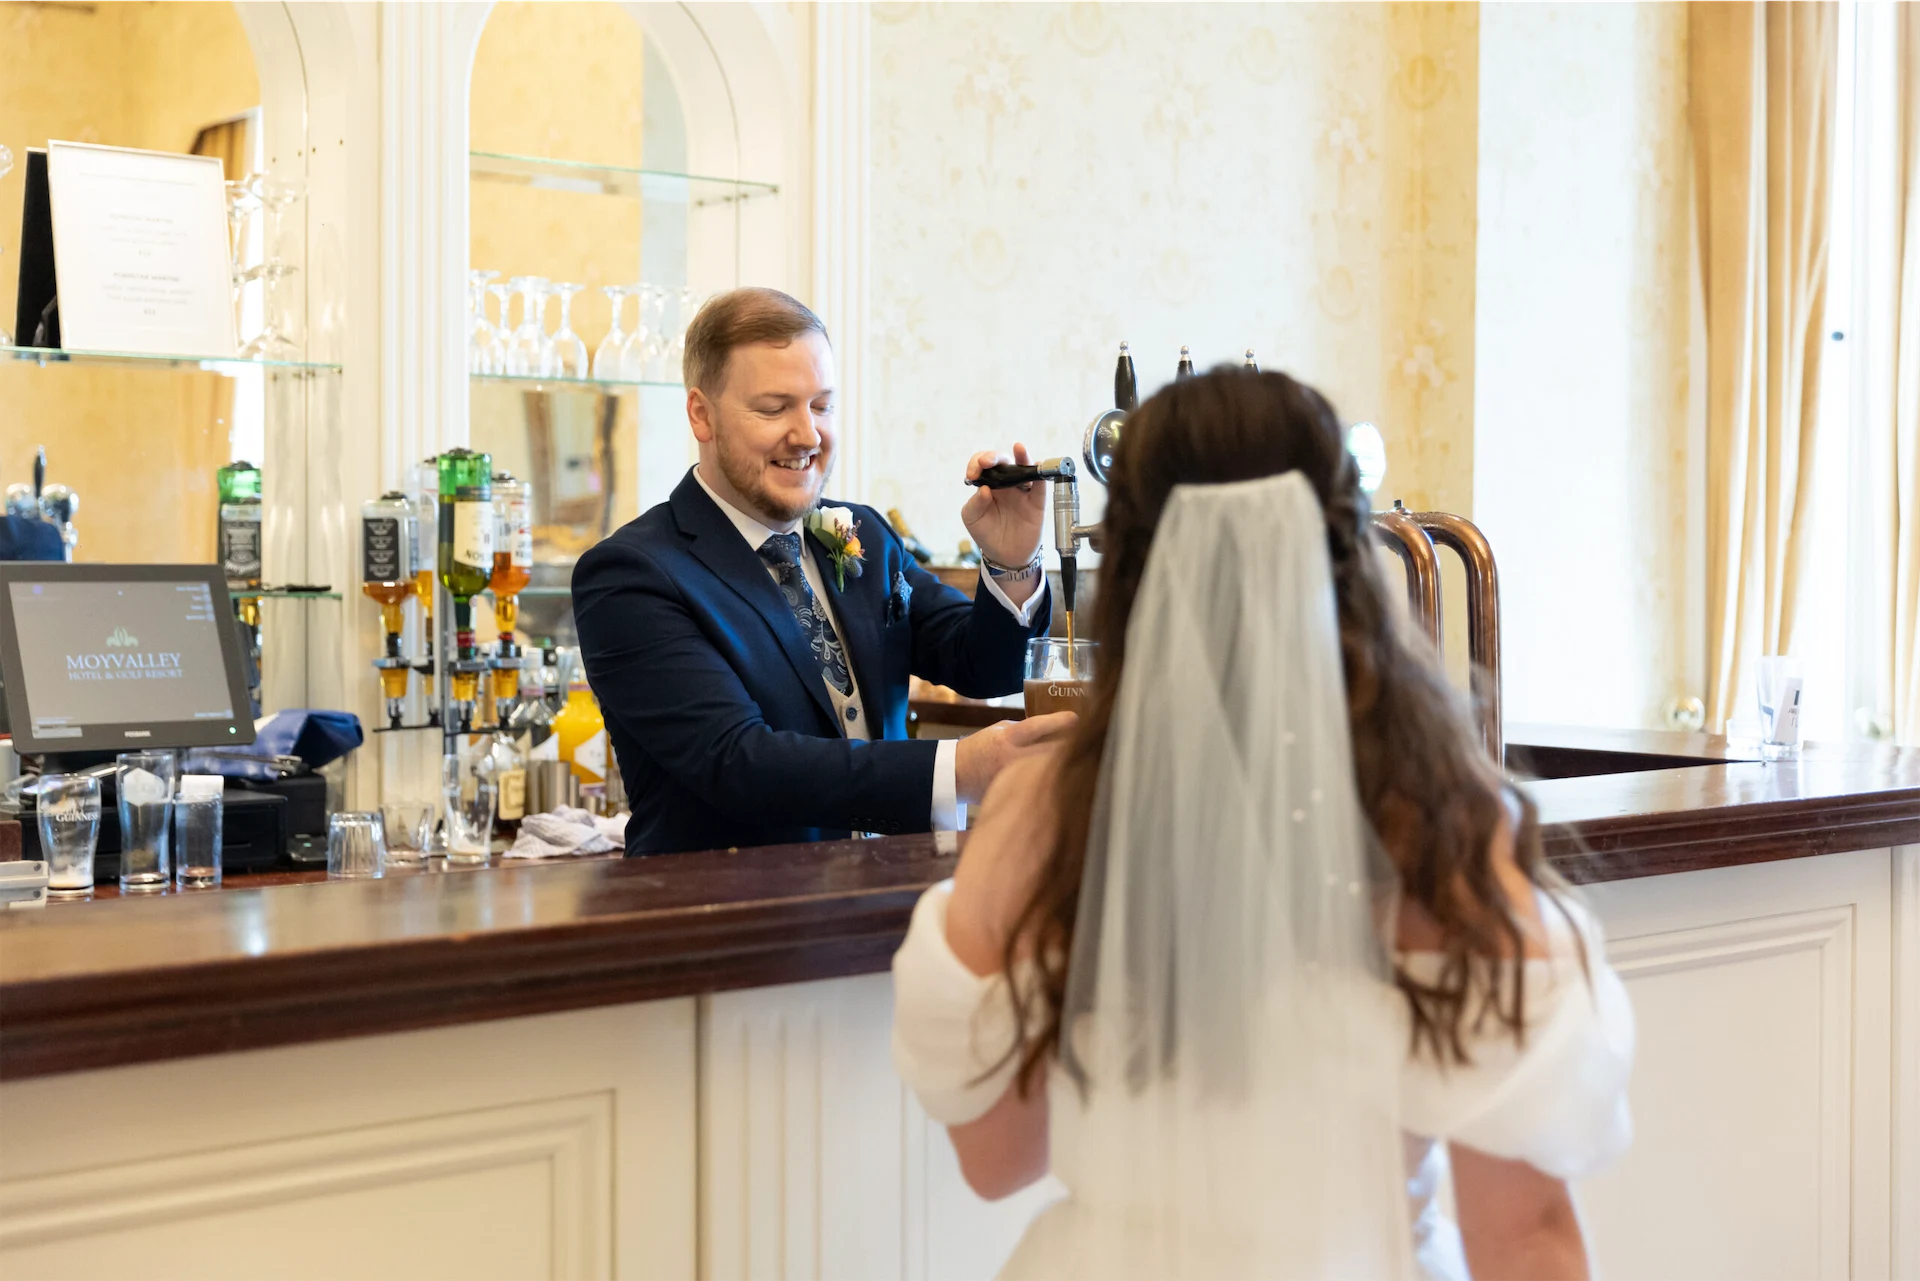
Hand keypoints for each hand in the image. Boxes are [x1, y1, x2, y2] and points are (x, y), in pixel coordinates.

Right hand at [954, 712, 1077, 804]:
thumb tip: (1052, 731)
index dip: (1059, 722)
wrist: (957, 775)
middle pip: (1050, 751)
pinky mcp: (1015, 794)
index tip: (1075, 718)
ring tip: (1075, 760)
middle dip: (1068, 746)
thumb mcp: (999, 730)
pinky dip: (1050, 782)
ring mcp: (1015, 779)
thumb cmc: (980, 748)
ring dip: (1062, 765)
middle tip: (1083, 741)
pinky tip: (1059, 780)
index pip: (1037, 727)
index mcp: (1007, 739)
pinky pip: (1039, 787)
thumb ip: (1023, 730)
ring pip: (1048, 771)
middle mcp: (1013, 759)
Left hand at [962, 442, 1046, 568]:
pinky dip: (1041, 476)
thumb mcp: (972, 519)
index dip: (977, 463)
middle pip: (1003, 461)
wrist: (1005, 556)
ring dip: (1022, 457)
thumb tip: (985, 489)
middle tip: (987, 462)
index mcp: (988, 483)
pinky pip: (1040, 487)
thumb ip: (975, 504)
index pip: (983, 465)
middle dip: (994, 457)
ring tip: (1019, 448)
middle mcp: (1006, 483)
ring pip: (1024, 468)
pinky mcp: (1036, 503)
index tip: (973, 475)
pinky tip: (1038, 466)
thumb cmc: (987, 533)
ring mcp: (1022, 492)